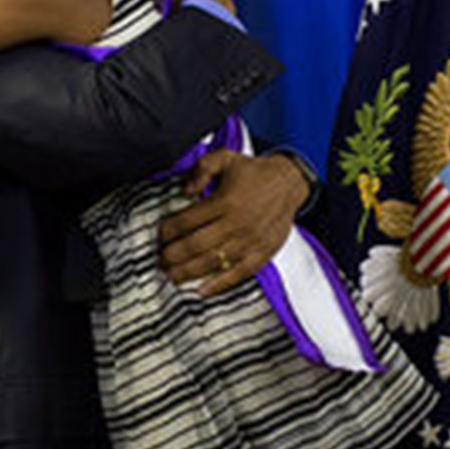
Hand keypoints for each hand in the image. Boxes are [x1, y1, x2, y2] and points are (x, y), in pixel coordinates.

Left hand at [157, 150, 310, 294]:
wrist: (290, 182)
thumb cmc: (254, 172)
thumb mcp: (224, 158)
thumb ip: (201, 169)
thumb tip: (184, 191)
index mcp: (225, 200)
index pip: (186, 221)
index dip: (167, 231)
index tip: (159, 236)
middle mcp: (237, 223)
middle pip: (195, 245)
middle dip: (172, 256)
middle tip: (160, 261)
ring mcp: (250, 240)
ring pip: (213, 262)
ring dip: (188, 272)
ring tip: (172, 277)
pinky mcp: (262, 252)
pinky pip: (238, 273)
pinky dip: (219, 284)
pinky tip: (201, 291)